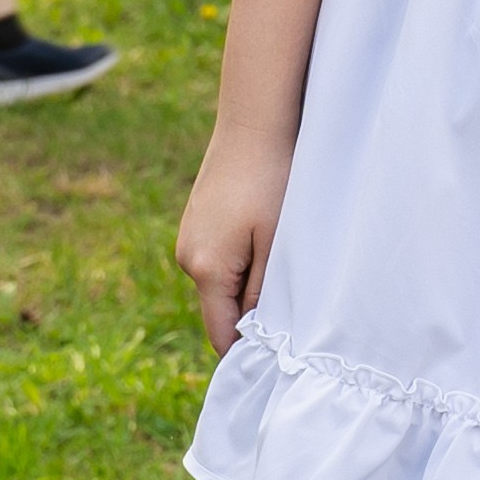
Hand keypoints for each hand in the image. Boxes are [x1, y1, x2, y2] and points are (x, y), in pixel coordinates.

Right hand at [176, 122, 294, 358]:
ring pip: (221, 281)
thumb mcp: (277, 241)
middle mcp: (187, 257)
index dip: (246, 350)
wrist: (254, 120)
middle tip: (291, 309)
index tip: (277, 358)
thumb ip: (264, 291)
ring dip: (247, 282)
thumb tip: (254, 333)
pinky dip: (240, 258)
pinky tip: (266, 236)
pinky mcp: (197, 219)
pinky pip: (218, 256)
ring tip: (282, 262)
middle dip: (250, 314)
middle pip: (220, 307)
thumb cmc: (273, 179)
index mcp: (206, 269)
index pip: (221, 332)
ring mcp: (189, 236)